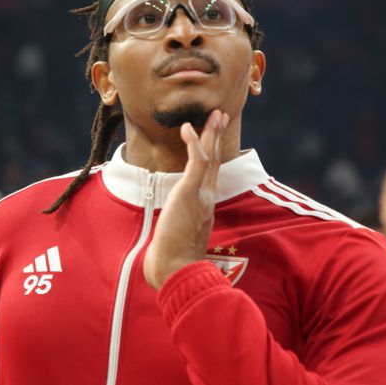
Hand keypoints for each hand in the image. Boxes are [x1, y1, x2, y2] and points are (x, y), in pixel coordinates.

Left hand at [143, 109, 228, 289]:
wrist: (175, 270)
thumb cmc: (172, 261)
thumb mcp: (177, 237)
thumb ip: (175, 228)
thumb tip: (165, 228)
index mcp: (204, 207)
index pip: (210, 174)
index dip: (212, 153)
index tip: (212, 138)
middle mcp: (207, 198)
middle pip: (215, 161)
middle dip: (217, 137)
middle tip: (220, 116)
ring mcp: (201, 195)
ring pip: (210, 157)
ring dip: (211, 134)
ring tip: (214, 115)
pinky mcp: (191, 193)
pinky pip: (197, 161)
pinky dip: (193, 142)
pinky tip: (188, 128)